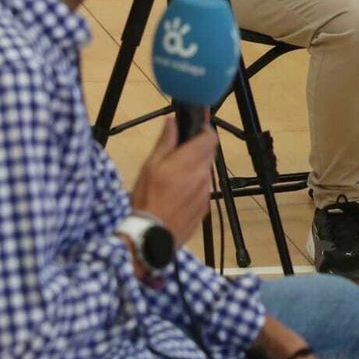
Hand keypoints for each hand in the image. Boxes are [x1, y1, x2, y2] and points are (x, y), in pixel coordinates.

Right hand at [129, 116, 218, 247]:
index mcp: (190, 161)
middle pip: (209, 153)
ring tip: (173, 177)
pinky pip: (203, 189)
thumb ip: (166, 142)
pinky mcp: (205, 207)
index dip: (204, 129)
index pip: (210, 137)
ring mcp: (206, 192)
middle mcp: (203, 175)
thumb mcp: (150, 166)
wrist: (152, 236)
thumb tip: (173, 121)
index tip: (195, 126)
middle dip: (196, 149)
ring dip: (195, 168)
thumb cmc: (147, 198)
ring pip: (205, 171)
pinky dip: (194, 186)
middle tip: (178, 152)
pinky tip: (177, 194)